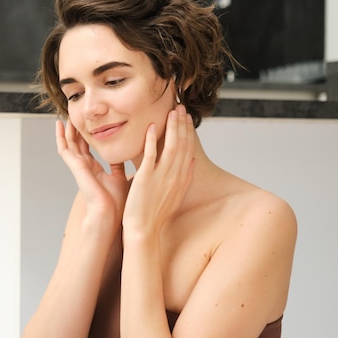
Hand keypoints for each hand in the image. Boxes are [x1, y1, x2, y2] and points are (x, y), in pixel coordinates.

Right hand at [55, 119, 128, 222]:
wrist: (109, 212)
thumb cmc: (116, 200)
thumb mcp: (120, 176)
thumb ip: (118, 165)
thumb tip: (122, 154)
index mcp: (94, 169)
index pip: (86, 148)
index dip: (85, 136)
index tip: (87, 124)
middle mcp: (84, 166)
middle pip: (76, 144)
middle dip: (75, 130)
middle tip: (74, 115)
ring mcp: (78, 166)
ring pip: (68, 144)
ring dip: (66, 130)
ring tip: (65, 116)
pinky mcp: (75, 166)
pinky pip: (64, 148)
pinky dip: (60, 136)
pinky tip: (59, 125)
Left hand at [123, 105, 194, 233]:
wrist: (144, 229)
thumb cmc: (155, 214)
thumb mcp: (176, 196)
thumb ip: (185, 178)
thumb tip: (193, 162)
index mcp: (182, 179)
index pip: (188, 150)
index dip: (188, 132)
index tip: (187, 118)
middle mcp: (175, 176)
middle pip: (182, 145)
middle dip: (182, 124)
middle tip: (180, 107)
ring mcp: (161, 176)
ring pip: (171, 147)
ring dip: (172, 128)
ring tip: (171, 112)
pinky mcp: (146, 178)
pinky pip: (151, 155)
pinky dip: (152, 140)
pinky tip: (152, 127)